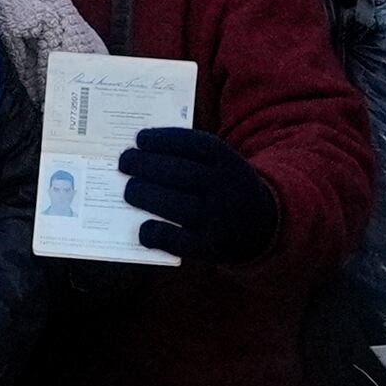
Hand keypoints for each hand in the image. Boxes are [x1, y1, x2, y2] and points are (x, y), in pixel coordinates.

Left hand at [118, 125, 284, 266]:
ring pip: (175, 206)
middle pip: (180, 174)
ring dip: (145, 195)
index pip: (195, 145)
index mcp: (230, 164)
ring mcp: (218, 220)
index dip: (165, 139)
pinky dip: (155, 233)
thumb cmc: (226, 188)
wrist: (260, 227)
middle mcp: (226, 190)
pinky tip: (144, 227)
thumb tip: (142, 152)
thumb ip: (192, 158)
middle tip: (124, 162)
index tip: (140, 138)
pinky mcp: (209, 247)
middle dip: (145, 165)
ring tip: (130, 190)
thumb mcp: (222, 166)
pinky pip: (176, 240)